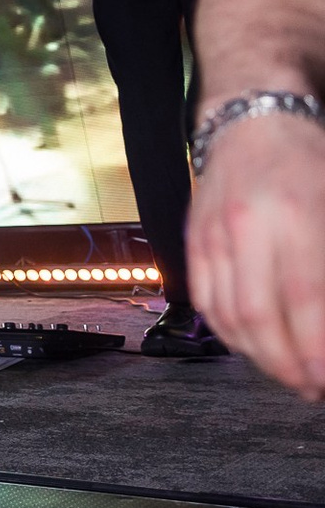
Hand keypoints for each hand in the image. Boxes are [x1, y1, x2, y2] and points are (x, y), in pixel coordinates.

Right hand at [189, 111, 324, 399]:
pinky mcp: (194, 237)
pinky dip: (226, 331)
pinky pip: (204, 298)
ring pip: (227, 314)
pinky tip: (250, 344)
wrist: (254, 118)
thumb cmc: (310, 162)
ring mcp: (213, 232)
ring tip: (286, 373)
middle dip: (287, 365)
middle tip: (312, 388)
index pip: (305, 301)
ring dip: (257, 356)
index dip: (316, 350)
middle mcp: (247, 226)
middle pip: (259, 317)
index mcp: (295, 216)